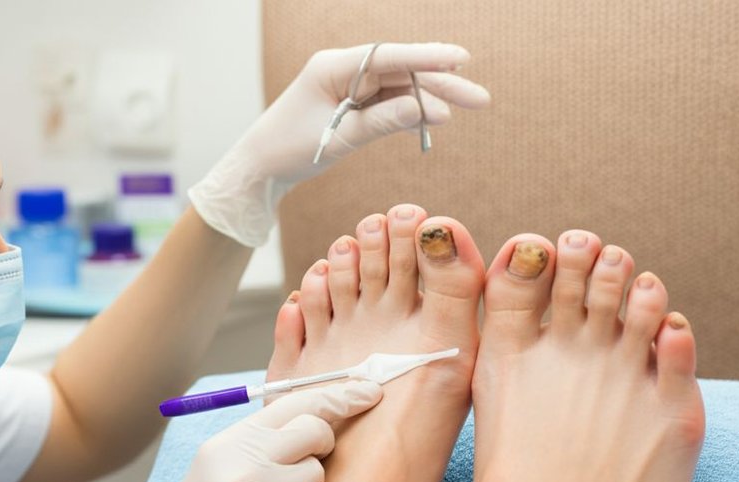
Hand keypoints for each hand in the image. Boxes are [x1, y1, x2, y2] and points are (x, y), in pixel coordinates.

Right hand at [86, 380, 383, 481]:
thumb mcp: (216, 470)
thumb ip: (259, 444)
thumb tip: (316, 417)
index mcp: (228, 442)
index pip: (293, 402)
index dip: (338, 394)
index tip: (368, 391)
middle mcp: (242, 461)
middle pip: (315, 429)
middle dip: (324, 444)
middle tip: (310, 462)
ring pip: (317, 474)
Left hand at [189, 43, 490, 246]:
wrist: (258, 169)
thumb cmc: (286, 149)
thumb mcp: (337, 138)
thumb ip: (382, 122)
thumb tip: (429, 110)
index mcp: (332, 66)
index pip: (389, 56)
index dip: (427, 57)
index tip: (461, 59)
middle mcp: (344, 70)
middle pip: (401, 71)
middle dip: (441, 83)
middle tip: (479, 98)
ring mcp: (349, 87)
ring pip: (400, 88)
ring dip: (432, 99)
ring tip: (469, 107)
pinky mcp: (353, 106)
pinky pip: (389, 104)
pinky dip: (411, 112)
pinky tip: (437, 118)